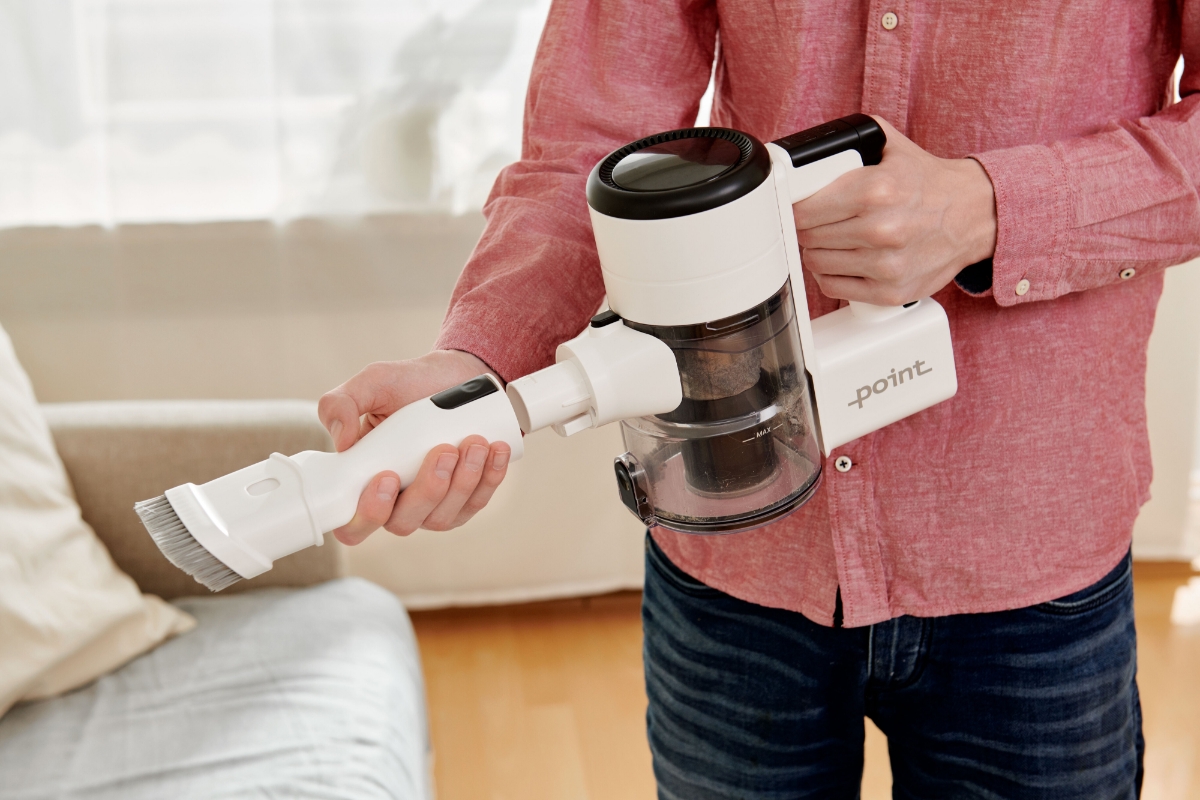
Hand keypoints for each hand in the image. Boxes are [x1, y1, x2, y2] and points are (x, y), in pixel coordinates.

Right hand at [317, 350, 512, 545]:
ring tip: (475, 441)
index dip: (367, 515)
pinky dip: (489, 479)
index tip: (388, 478)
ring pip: (443, 516)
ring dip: (463, 482)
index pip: (353, 525)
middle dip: (428, 490)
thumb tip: (342, 442)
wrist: (456, 375)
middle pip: (403, 523)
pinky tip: (495, 451)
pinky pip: (476, 502)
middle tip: (444, 450)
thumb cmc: (408, 384)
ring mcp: (432, 505)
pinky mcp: (465, 501)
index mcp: (363, 481)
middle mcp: (396, 502)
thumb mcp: (372, 382)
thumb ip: (339, 403)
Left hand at [793, 116, 996, 305]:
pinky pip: (833, 287)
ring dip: (819, 251)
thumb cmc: (928, 183)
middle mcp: (881, 230)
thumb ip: (846, 145)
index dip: (796, 208)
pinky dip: (831, 275)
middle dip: (809, 227)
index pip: (804, 211)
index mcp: (876, 190)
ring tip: (836, 238)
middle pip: (808, 237)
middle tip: (823, 220)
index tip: (800, 206)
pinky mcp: (890, 292)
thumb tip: (802, 156)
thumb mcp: (890, 147)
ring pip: (816, 263)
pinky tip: (844, 261)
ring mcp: (886, 265)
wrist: (975, 215)